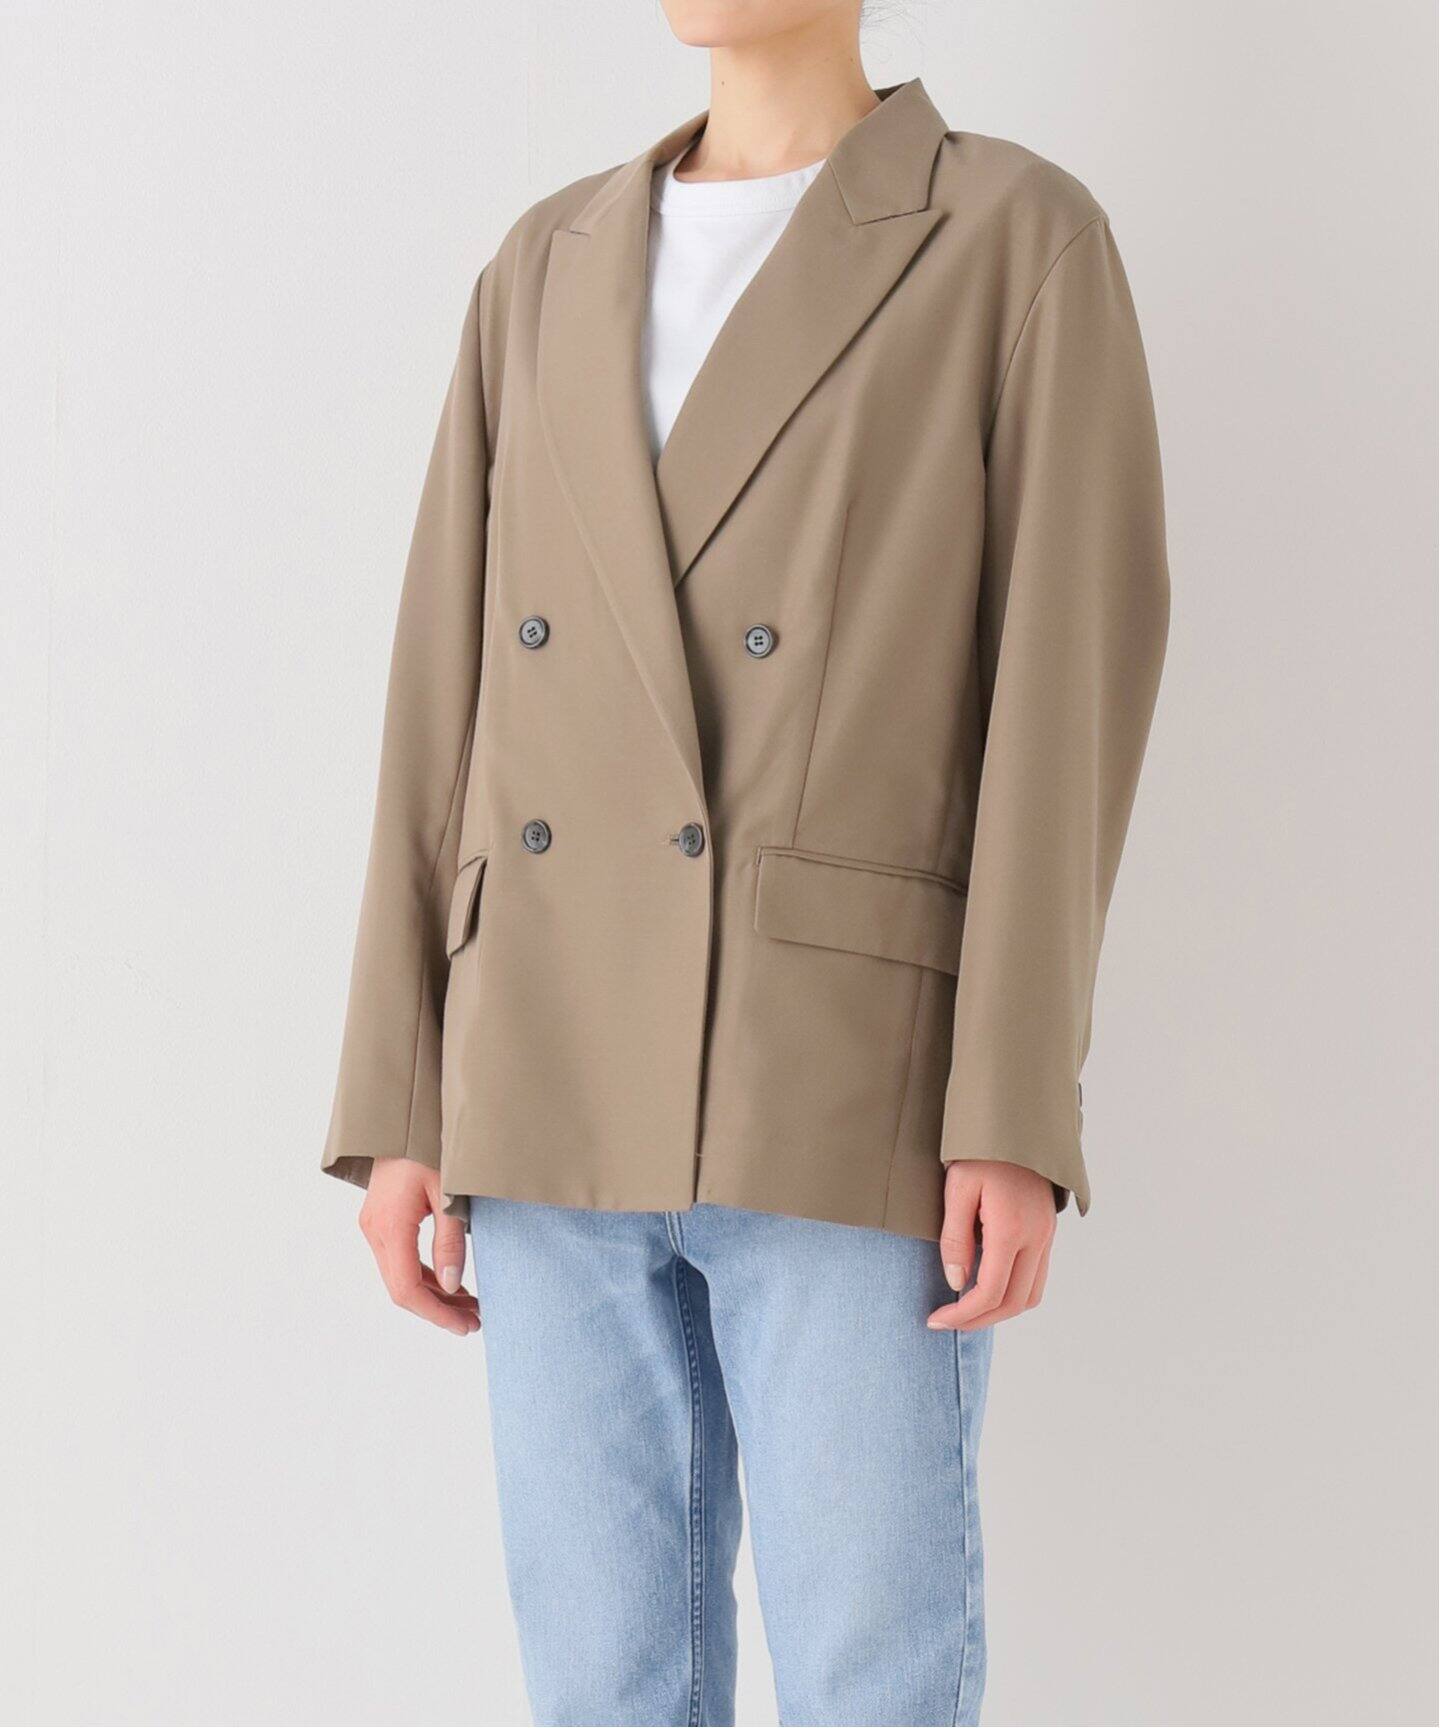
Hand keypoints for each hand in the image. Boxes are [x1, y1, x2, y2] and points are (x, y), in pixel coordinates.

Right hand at [359, 1158, 480, 1336]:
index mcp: (389, 1226)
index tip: (465, 1326)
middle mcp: (375, 1230)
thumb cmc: (430, 1147)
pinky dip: (425, 1276)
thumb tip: (453, 1288)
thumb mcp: (448, 1193)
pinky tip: (452, 1284)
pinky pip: (400, 1259)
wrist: (405, 1117)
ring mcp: (375, 1225)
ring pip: (400, 1276)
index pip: (407, 1289)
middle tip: (475, 1321)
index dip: (436, 1313)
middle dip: (438, 1309)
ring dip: (434, 1295)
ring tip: (470, 1308)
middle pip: (402, 1288)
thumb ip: (450, 1242)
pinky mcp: (382, 1220)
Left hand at [927, 1160, 1055, 1330]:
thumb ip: (955, 1238)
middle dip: (980, 1319)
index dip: (963, 1314)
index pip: (990, 1292)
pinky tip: (987, 1285)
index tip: (936, 1319)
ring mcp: (1047, 1235)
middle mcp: (1037, 1238)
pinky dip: (1014, 1291)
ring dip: (1000, 1309)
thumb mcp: (957, 1188)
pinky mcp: (1048, 1231)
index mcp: (1012, 1230)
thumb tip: (957, 1282)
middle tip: (947, 1321)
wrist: (1016, 1122)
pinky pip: (1037, 1276)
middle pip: (1014, 1303)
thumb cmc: (980, 1150)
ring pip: (1031, 1294)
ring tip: (967, 1309)